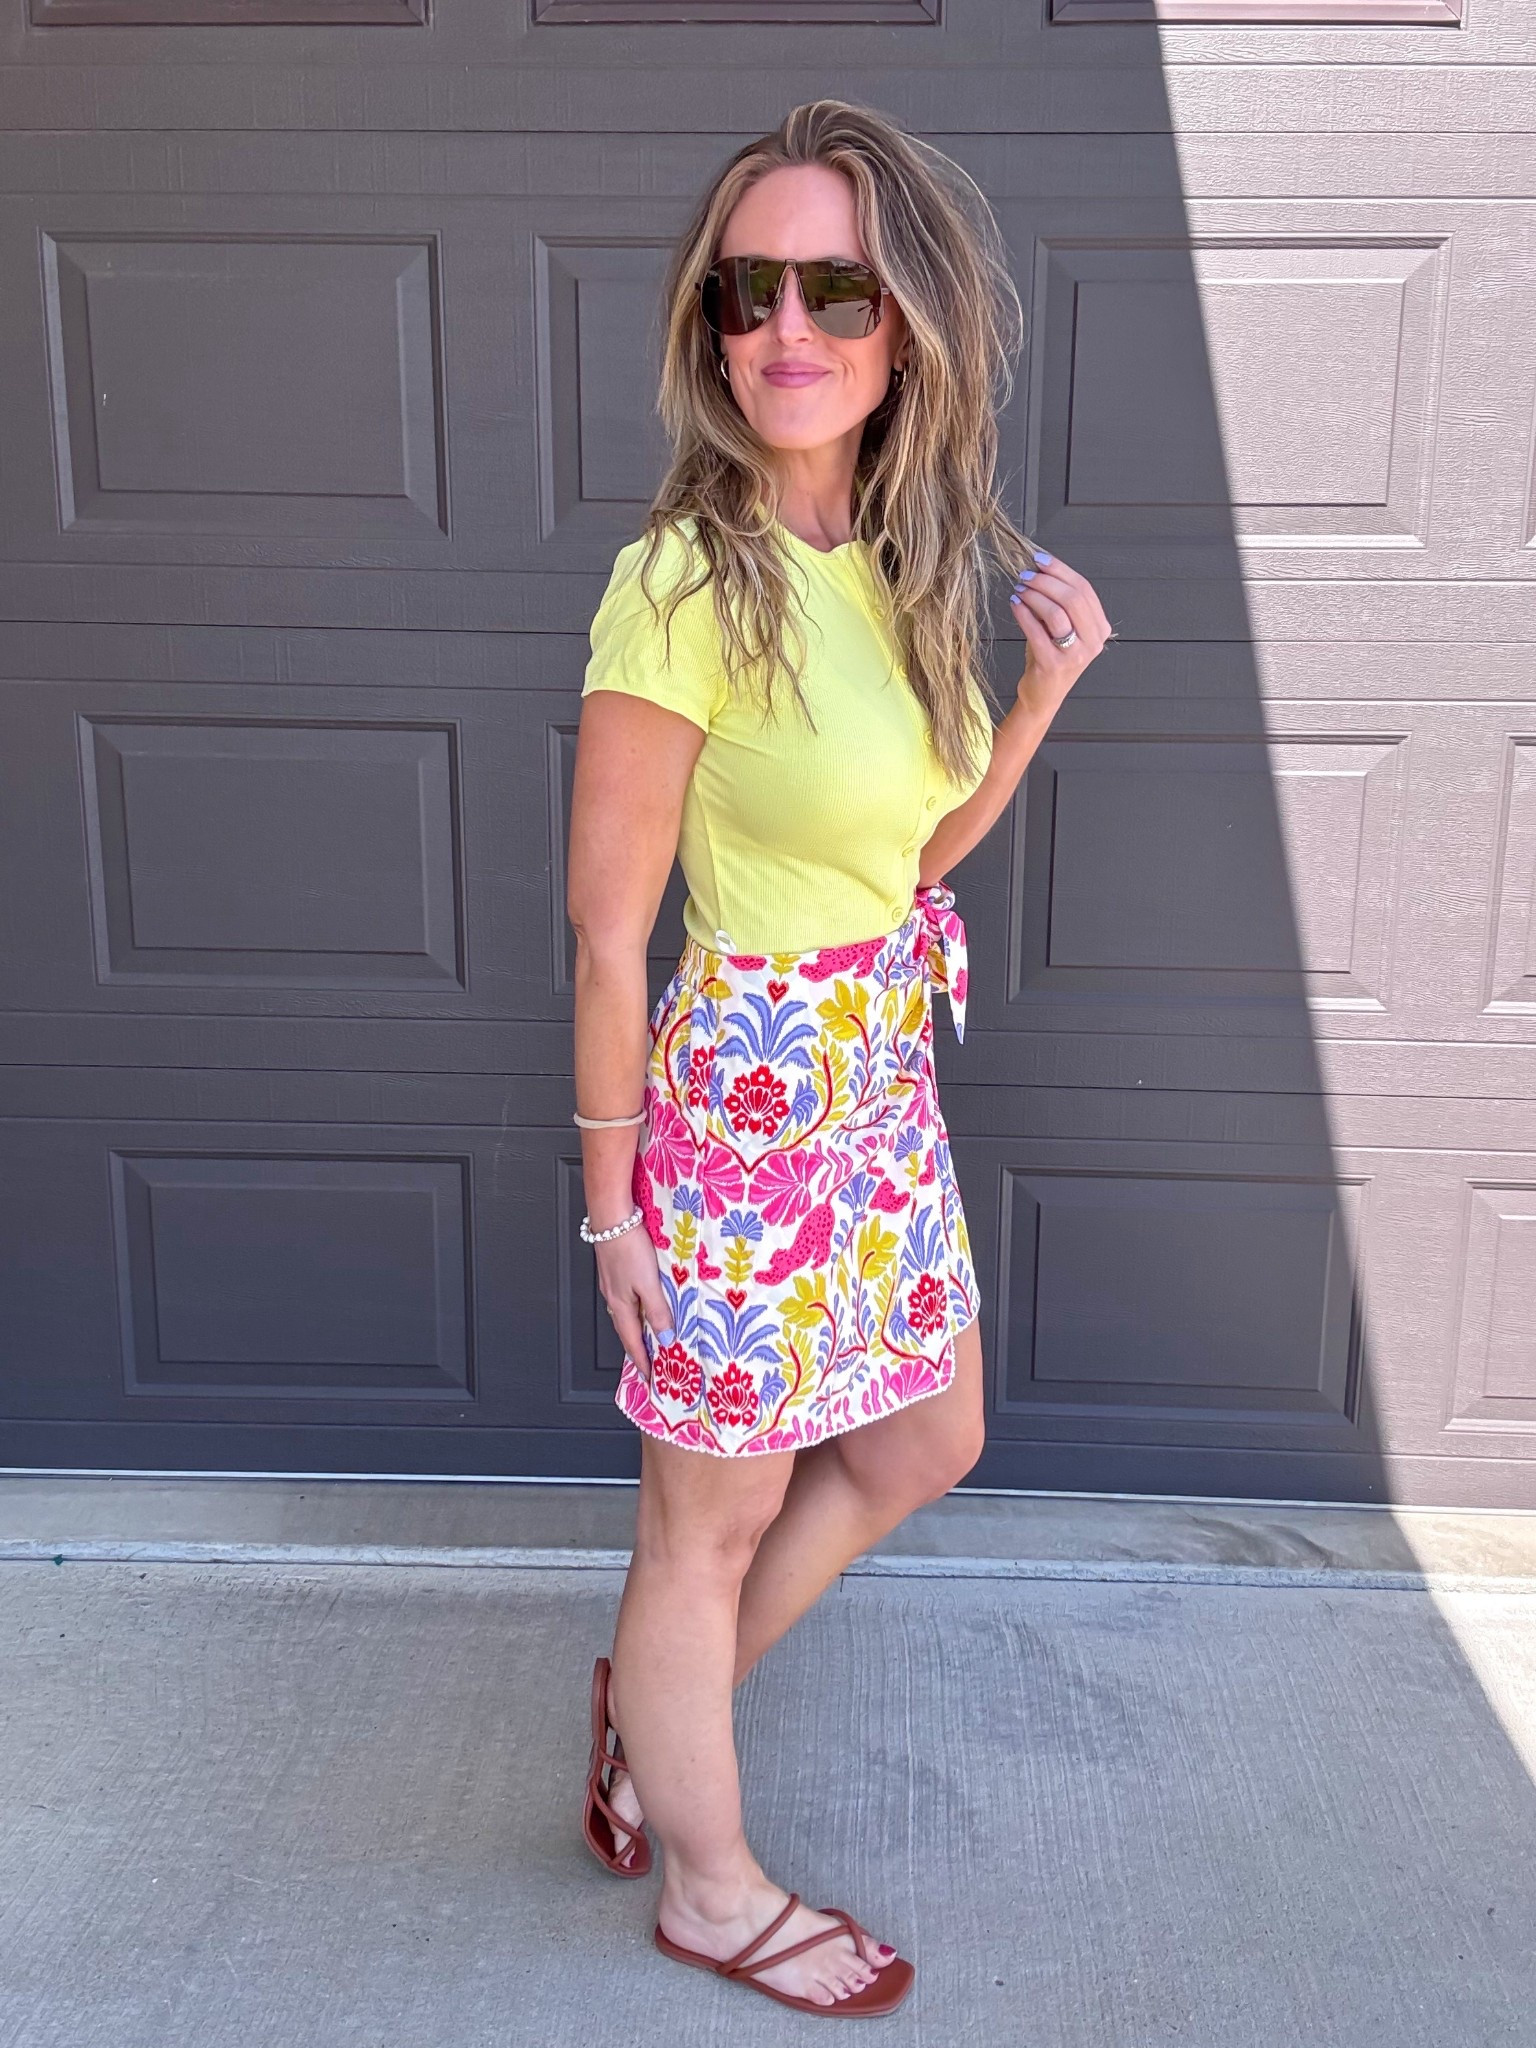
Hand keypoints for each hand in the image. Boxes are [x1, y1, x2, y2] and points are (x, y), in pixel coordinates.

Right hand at [595, 1219, 673, 1385]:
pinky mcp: (615, 1270)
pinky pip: (627, 1299)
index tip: (648, 1378)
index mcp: (620, 1305)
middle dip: (638, 1349)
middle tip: (650, 1363)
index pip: (632, 1342)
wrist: (612, 1217)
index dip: (642, 1361)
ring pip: (627, 1314)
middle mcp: (613, 1297)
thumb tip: (664, 1338)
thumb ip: (658, 1311)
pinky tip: (644, 1304)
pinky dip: (636, 1309)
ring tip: (650, 1338)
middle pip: (627, 1330)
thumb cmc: (629, 1247)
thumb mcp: (649, 1283)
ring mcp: (612, 1284)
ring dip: (638, 1329)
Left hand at [1008, 548, 1114, 727]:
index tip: (1040, 559)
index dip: (1061, 570)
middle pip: (1073, 598)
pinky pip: (1037, 632)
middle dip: (1046, 581)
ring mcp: (1076, 655)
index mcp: (1100, 628)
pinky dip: (1024, 614)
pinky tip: (1014, 604)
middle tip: (1026, 575)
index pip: (1084, 590)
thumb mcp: (1061, 627)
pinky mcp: (1054, 665)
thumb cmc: (1049, 657)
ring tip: (1019, 589)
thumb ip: (1059, 602)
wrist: (1042, 695)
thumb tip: (1039, 568)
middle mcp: (1093, 642)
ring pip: (1057, 613)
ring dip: (1035, 596)